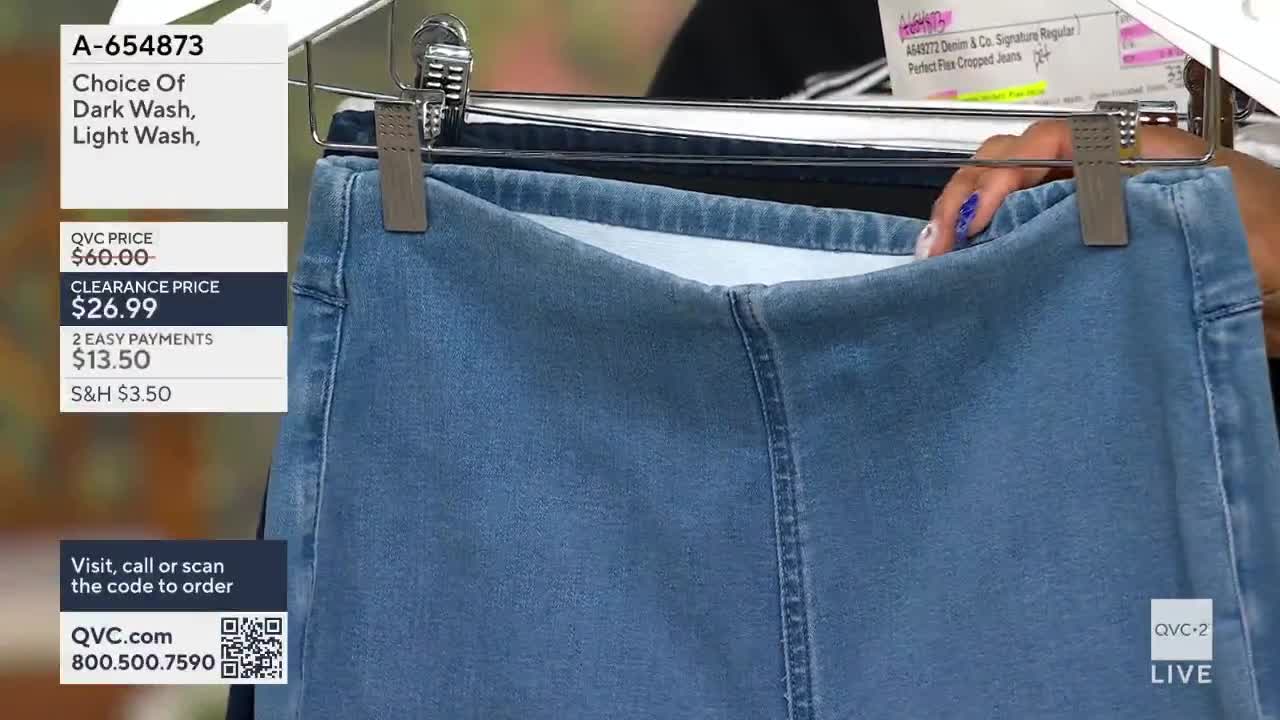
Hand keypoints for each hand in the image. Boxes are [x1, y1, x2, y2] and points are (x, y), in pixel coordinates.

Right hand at [918, 120, 1279, 354]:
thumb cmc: (1273, 243)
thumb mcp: (1195, 209)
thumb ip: (1122, 198)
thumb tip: (1041, 208)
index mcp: (1136, 154)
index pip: (1046, 144)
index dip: (1000, 174)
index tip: (978, 218)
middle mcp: (1111, 182)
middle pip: (1020, 170)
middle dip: (969, 198)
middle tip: (941, 242)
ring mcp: (1100, 222)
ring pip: (1018, 210)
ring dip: (974, 228)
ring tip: (943, 261)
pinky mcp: (1097, 264)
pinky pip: (1035, 252)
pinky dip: (997, 260)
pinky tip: (976, 279)